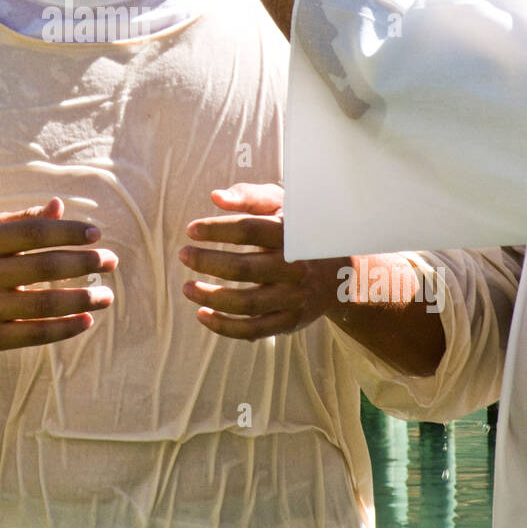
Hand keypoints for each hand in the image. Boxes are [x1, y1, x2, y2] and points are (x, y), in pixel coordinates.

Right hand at [0, 196, 115, 352]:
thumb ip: (23, 220)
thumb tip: (60, 205)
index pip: (33, 233)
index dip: (67, 231)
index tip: (97, 233)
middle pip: (43, 267)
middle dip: (83, 263)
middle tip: (111, 261)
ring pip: (44, 304)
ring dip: (82, 299)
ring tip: (106, 295)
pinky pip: (35, 334)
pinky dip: (64, 328)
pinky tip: (87, 320)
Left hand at [178, 183, 350, 340]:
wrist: (345, 271)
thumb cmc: (302, 230)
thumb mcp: (285, 206)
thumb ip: (251, 197)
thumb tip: (216, 197)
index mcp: (293, 234)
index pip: (249, 230)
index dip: (217, 229)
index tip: (191, 230)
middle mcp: (296, 267)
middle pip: (245, 268)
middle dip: (208, 262)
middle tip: (182, 255)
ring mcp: (294, 297)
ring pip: (247, 303)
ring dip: (211, 297)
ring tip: (187, 287)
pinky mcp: (291, 321)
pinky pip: (255, 330)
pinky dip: (225, 326)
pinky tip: (202, 315)